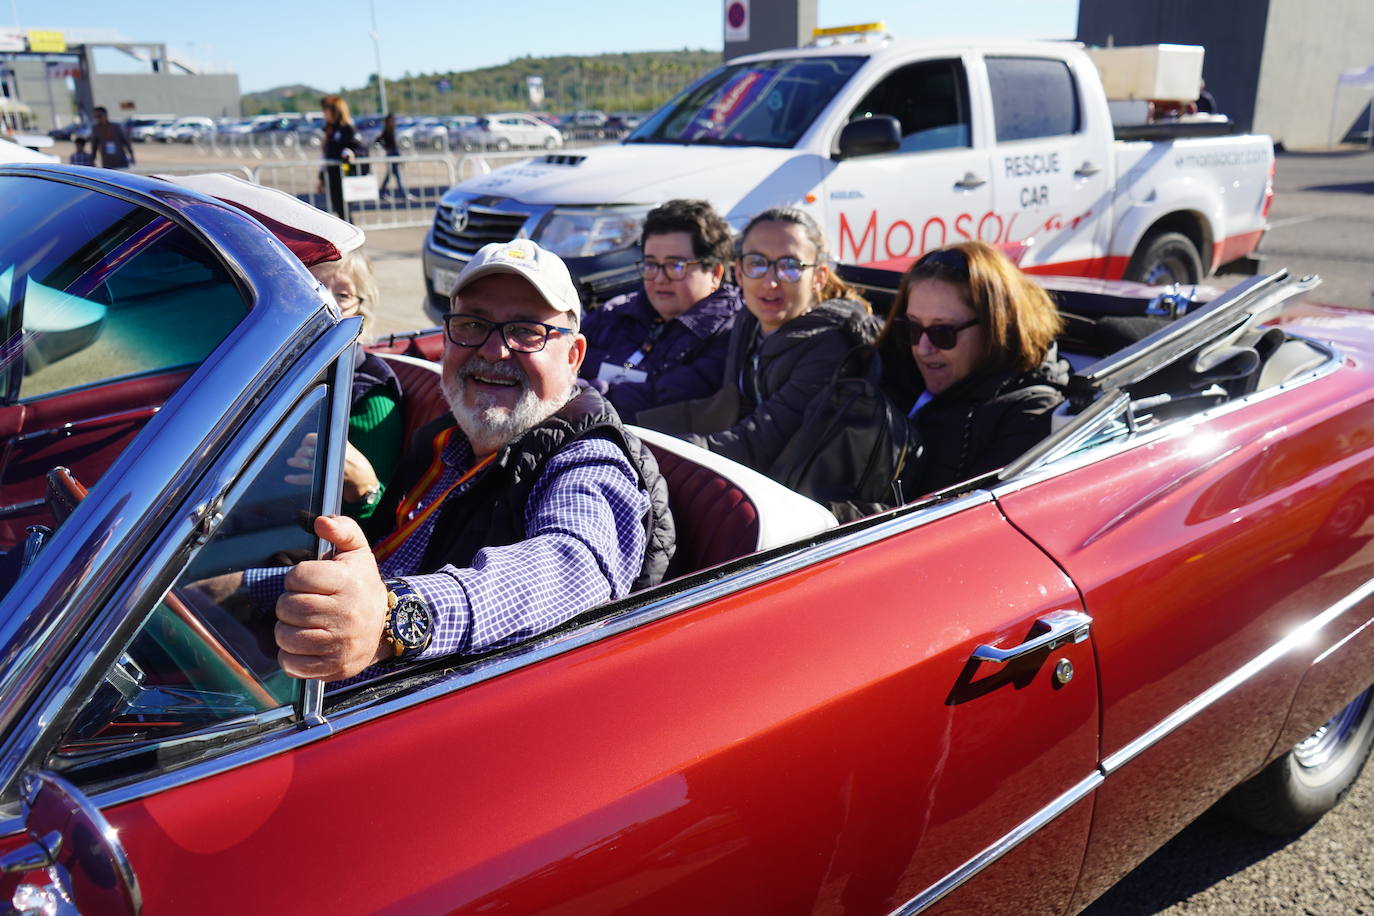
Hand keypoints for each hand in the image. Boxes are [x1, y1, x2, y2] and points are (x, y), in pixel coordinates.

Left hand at [275, 515, 391, 679]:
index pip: (298, 577)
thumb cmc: (361, 586)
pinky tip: (302, 645)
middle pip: (288, 608)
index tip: (308, 583)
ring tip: (301, 625)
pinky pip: (292, 664)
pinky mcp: (334, 666)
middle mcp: (346, 613)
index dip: (296, 578)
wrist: (387, 628)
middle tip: (302, 605)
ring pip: (286, 637)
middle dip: (288, 605)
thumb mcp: (357, 552)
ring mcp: (340, 643)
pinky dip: (289, 656)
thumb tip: (321, 521)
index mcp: (347, 582)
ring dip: (286, 630)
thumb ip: (342, 529)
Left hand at [285, 434, 380, 503]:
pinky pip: (306, 479)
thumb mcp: (347, 447)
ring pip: (305, 463)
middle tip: (297, 455)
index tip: (304, 444)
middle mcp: (330, 455)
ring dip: (295, 462)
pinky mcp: (324, 481)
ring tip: (290, 462)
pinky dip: (295, 478)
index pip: (313, 438)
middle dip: (299, 452)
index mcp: (335, 445)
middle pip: (307, 450)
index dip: (305, 441)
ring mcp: (327, 468)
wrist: (363, 480)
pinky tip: (288, 478)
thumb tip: (313, 438)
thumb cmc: (354, 462)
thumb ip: (333, 441)